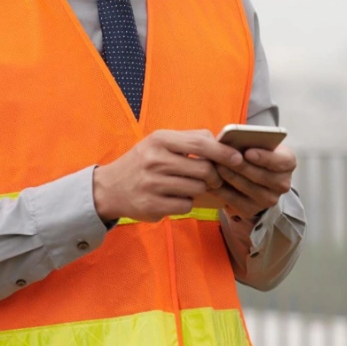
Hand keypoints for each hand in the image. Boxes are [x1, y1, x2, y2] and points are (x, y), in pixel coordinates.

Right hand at [92, 130, 244, 222]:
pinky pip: (185, 205)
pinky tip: (173, 197)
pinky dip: (186, 203)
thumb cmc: (142, 162)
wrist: (109, 188)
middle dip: (214, 176)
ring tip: (187, 186)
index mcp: (160, 140)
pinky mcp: (152, 206)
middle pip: (204, 170)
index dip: (224, 153)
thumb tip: (221, 143)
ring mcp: (152, 184)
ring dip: (199, 190)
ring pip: (197, 189)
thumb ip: (189, 140)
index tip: (238, 159)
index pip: (201, 143)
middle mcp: (155, 160)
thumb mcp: (159, 142)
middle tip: (212, 178)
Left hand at [210, 144, 297, 220]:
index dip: (265, 158)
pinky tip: (211, 180)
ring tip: (215, 165)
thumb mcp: (259, 144)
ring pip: (246, 187)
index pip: (281, 161)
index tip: (248, 152)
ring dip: (228, 176)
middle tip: (222, 156)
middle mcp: (282, 183)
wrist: (254, 177)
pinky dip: (221, 189)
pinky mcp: (251, 210)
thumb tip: (234, 140)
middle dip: (239, 166)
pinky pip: (234, 200)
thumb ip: (252, 141)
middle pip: (261, 176)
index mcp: (288, 163)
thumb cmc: (255, 154)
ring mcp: (268, 199)